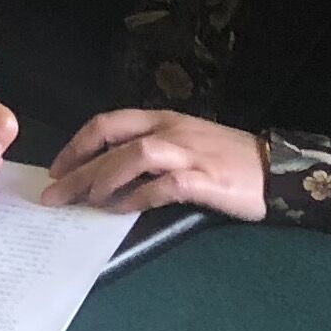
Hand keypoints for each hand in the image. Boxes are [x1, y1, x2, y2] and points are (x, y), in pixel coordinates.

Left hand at [43, 108, 267, 221]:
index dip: (77, 144)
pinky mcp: (206, 179)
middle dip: (78, 167)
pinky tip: (123, 211)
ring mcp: (189, 153)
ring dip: (105, 178)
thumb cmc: (225, 159)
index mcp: (163, 119)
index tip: (56, 169)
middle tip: (55, 194)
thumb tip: (106, 175)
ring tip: (85, 202)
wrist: (275, 169)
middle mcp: (171, 130)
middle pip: (113, 140)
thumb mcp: (184, 144)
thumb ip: (150, 152)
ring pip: (135, 155)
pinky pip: (164, 185)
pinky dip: (139, 197)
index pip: (109, 123)